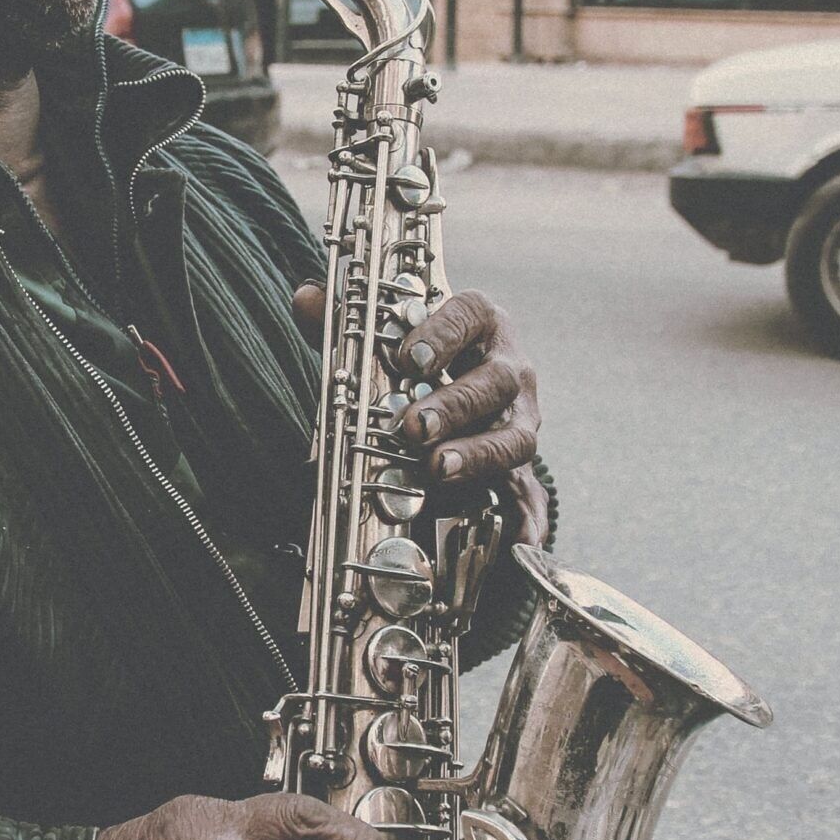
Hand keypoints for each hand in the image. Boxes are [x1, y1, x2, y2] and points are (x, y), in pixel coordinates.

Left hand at [294, 284, 548, 545]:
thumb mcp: (381, 343)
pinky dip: (529, 520)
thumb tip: (307, 299)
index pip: (472, 314)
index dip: (444, 332)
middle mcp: (509, 372)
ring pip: (514, 439)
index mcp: (480, 328)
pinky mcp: (522, 472)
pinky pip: (532, 500)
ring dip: (478, 455)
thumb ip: (347, 324)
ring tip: (437, 468)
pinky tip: (517, 540)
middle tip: (413, 426)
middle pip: (496, 382)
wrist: (461, 410)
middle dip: (454, 405)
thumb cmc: (420, 367)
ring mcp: (519, 423)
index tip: (409, 357)